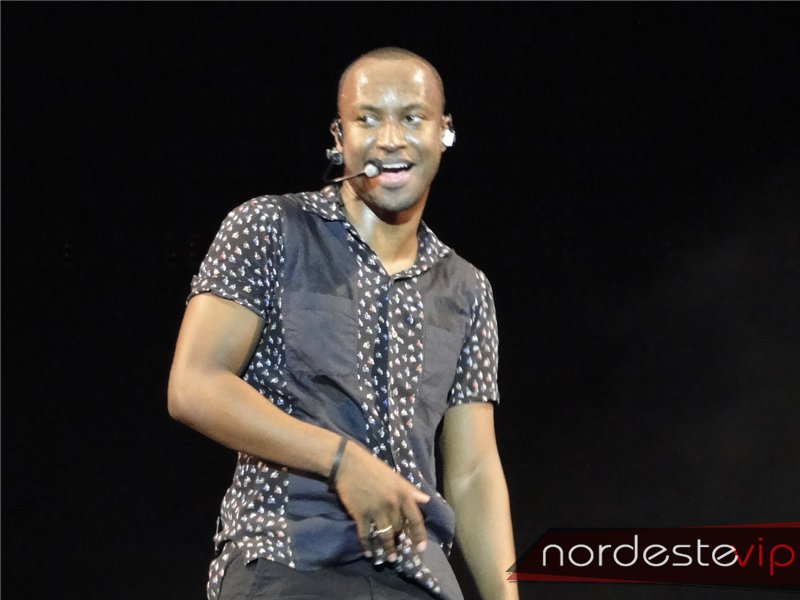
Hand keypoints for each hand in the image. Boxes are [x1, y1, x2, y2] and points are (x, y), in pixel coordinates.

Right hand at [332, 441, 429, 563]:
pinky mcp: (360, 515)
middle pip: (399, 528)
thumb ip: (410, 490)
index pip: (415, 519)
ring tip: (390, 559)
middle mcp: (392, 504)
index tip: (421, 549)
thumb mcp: (395, 477)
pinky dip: (368, 546)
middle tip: (399, 550)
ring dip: (388, 548)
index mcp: (403, 494)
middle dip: (400, 540)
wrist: (348, 463)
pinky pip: (366, 535)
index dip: (419, 536)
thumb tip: (426, 500)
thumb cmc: (373, 468)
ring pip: (385, 535)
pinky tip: (369, 553)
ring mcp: (376, 510)